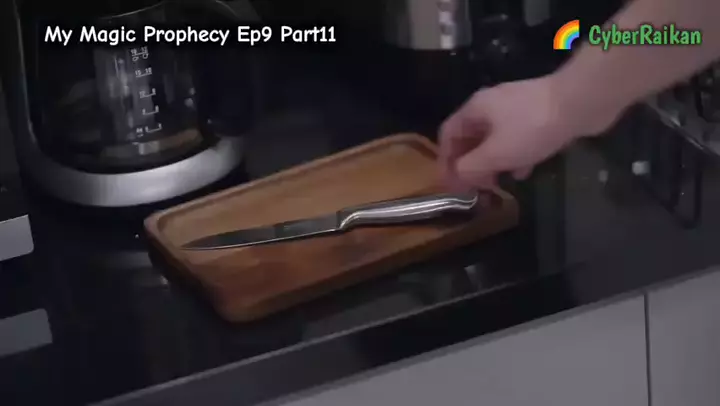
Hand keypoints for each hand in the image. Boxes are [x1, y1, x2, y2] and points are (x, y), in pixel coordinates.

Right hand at [438, 75, 619, 190]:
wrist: (581, 102)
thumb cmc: (532, 127)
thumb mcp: (496, 153)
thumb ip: (471, 168)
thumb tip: (458, 177)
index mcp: (475, 109)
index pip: (448, 134)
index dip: (445, 160)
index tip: (449, 185)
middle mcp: (492, 106)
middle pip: (471, 138)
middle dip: (469, 164)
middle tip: (473, 189)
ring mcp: (517, 110)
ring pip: (495, 140)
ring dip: (492, 163)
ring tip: (495, 185)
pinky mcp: (539, 116)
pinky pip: (517, 139)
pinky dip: (515, 157)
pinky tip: (523, 173)